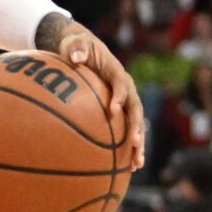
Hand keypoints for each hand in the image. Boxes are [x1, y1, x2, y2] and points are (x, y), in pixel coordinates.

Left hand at [46, 20, 145, 168]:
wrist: (82, 49)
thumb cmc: (75, 47)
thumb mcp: (73, 43)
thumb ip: (76, 48)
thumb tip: (75, 56)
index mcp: (116, 72)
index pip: (121, 85)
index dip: (119, 97)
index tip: (113, 111)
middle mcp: (126, 88)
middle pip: (136, 109)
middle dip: (136, 127)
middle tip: (135, 143)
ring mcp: (125, 101)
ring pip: (136, 124)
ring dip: (138, 143)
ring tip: (137, 164)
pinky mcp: (120, 111)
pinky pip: (126, 130)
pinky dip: (128, 147)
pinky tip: (128, 168)